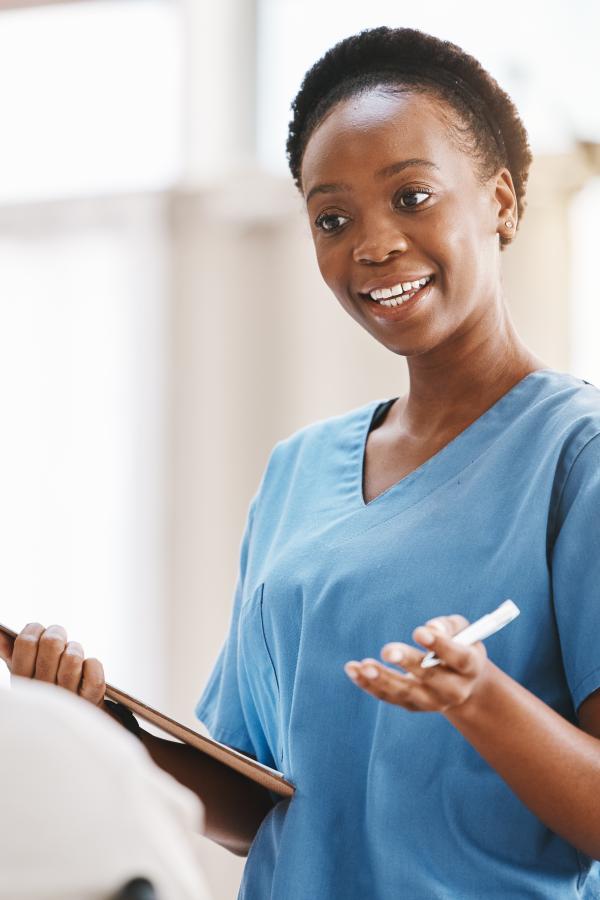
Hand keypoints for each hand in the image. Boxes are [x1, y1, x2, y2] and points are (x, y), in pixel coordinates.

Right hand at [0, 622, 105, 706]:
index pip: (26, 642)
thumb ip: (10, 654)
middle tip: (58, 641)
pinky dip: (92, 664)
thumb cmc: (45, 690)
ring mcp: (68, 697)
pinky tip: (85, 670)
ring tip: (72, 658)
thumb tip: (0, 634)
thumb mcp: (24, 674)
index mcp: (22, 682)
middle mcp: (43, 691)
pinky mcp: (91, 699)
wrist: (71, 722)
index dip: (35, 630)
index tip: (38, 633)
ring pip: (73, 656)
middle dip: (57, 635)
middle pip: (52, 643)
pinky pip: (93, 668)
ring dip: (75, 649)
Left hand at [344, 615, 488, 712]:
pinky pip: (389, 696)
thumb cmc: (460, 645)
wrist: (463, 683)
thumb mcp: (463, 630)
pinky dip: (369, 684)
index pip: (458, 659)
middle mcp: (454, 690)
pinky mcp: (412, 706)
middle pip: (430, 678)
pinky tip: (352, 669)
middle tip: (388, 651)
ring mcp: (432, 701)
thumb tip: (430, 628)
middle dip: (407, 663)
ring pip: (405, 692)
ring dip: (382, 679)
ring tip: (362, 665)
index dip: (440, 646)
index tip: (418, 632)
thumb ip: (448, 627)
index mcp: (471, 668)